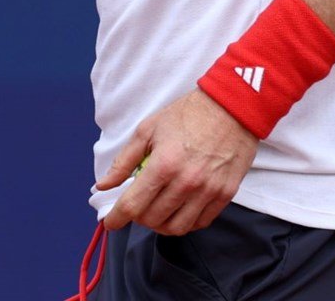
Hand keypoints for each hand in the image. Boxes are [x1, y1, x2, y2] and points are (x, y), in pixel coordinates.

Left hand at [96, 88, 255, 235]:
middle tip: (137, 206)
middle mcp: (186, 182)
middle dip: (137, 218)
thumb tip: (103, 185)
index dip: (117, 218)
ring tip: (156, 211)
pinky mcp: (225, 195)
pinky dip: (185, 222)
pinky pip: (200, 223)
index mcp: (163, 164)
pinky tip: (178, 210)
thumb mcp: (148, 130)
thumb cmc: (187, 115)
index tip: (111, 222)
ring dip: (160, 225)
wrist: (230, 107)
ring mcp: (208, 191)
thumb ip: (124, 162)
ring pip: (176, 228)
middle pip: (152, 219)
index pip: (133, 205)